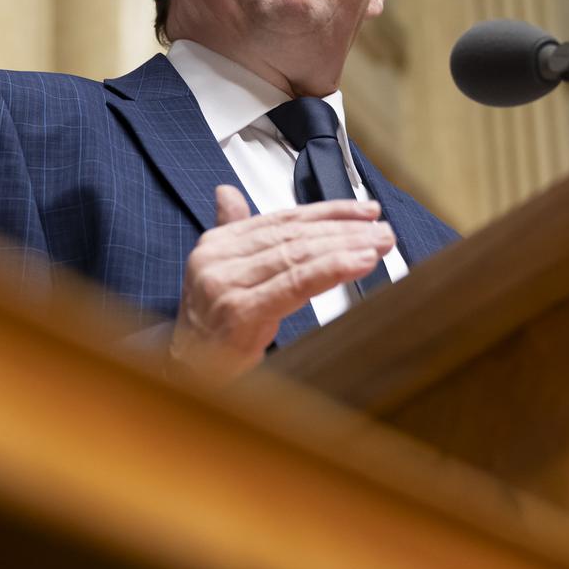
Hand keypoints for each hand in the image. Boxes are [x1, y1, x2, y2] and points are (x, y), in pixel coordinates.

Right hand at [169, 184, 394, 378]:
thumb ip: (232, 232)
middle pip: (294, 236)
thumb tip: (227, 193)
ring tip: (378, 244)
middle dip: (344, 230)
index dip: (327, 212)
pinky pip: (295, 283)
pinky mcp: (240, 311)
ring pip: (298, 255)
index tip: (364, 212)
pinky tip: (358, 263)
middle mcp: (218, 259)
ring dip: (346, 247)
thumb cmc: (212, 329)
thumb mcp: (220, 274)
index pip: (282, 219)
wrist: (187, 375)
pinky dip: (331, 269)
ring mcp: (227, 284)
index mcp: (217, 244)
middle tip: (382, 230)